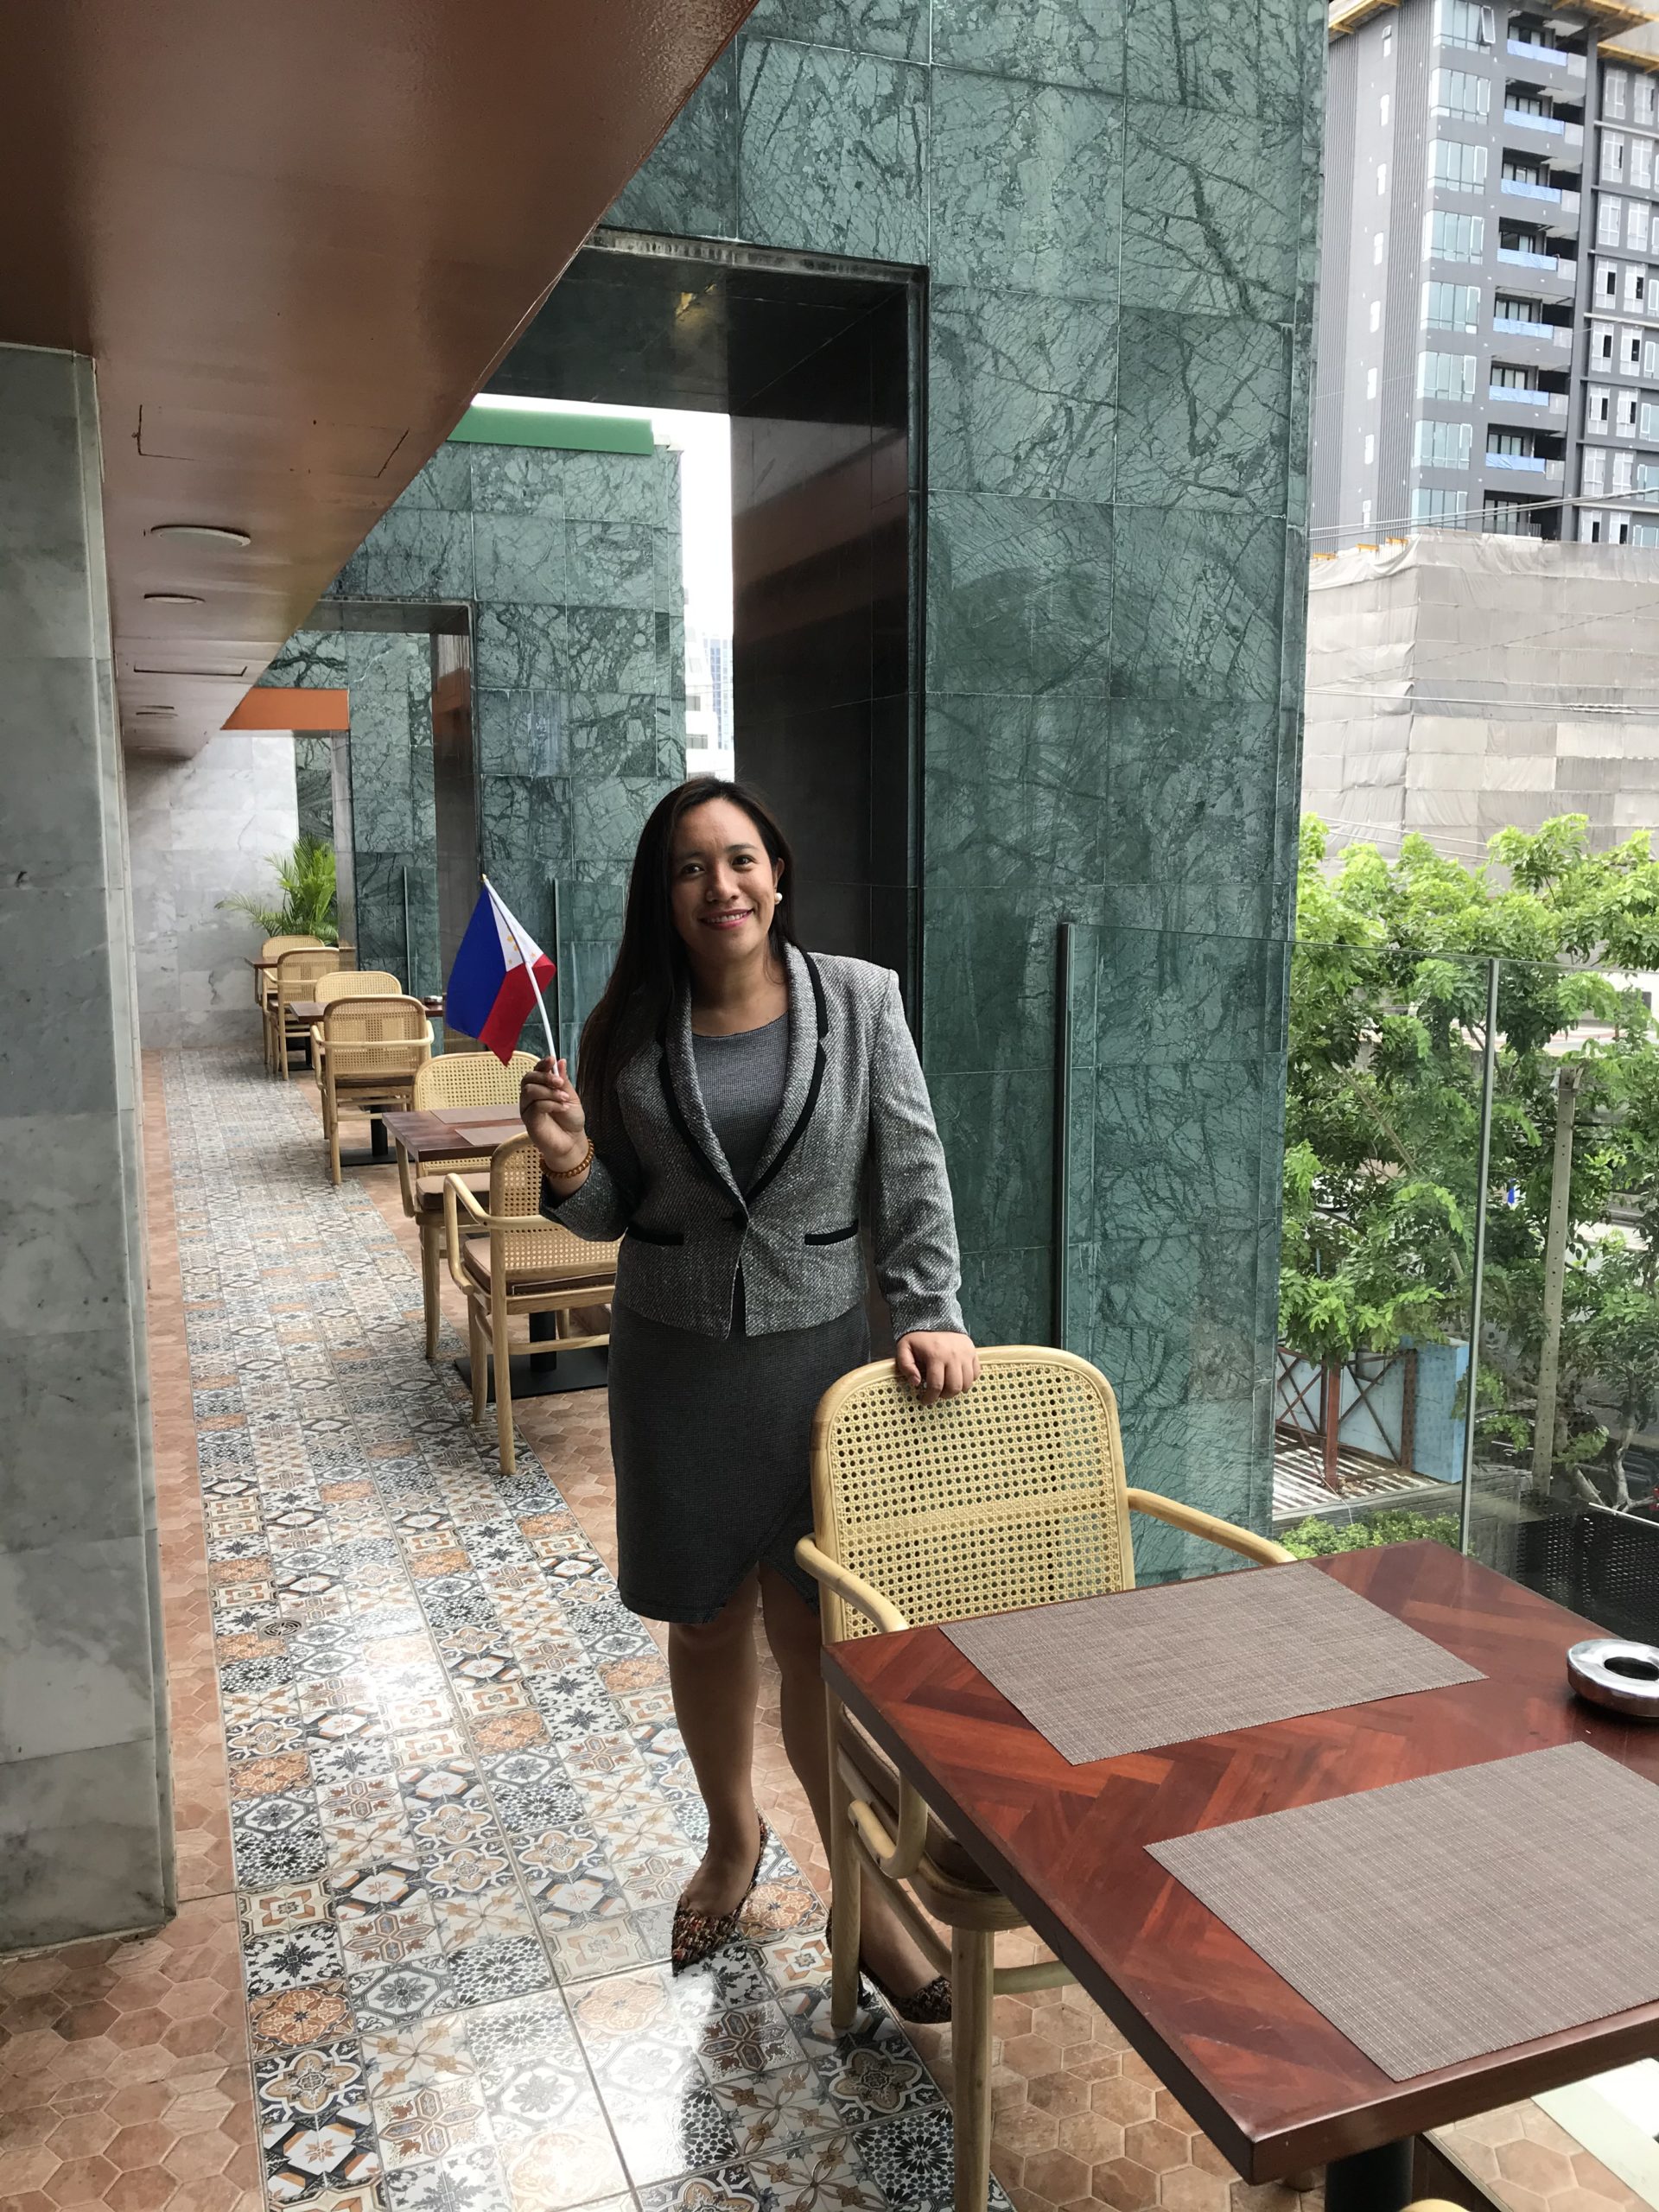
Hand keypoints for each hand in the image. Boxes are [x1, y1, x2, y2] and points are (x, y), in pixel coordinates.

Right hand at [520, 1056, 586, 1170]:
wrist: (572, 1141)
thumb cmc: (570, 1120)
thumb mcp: (570, 1096)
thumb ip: (563, 1081)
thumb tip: (560, 1061)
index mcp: (540, 1088)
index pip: (535, 1071)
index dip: (541, 1064)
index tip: (552, 1059)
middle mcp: (530, 1097)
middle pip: (527, 1079)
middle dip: (544, 1077)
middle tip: (560, 1082)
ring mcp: (528, 1109)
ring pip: (530, 1091)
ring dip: (549, 1092)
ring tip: (564, 1099)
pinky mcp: (529, 1121)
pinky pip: (535, 1106)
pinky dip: (551, 1104)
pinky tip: (562, 1108)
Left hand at [895, 1331, 978, 1405]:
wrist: (936, 1319)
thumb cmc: (919, 1338)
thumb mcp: (904, 1348)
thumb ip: (906, 1366)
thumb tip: (916, 1383)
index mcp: (935, 1355)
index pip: (936, 1385)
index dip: (930, 1397)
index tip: (924, 1401)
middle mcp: (953, 1356)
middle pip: (954, 1387)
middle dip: (944, 1396)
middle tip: (937, 1394)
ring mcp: (966, 1354)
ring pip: (967, 1383)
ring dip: (957, 1390)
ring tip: (947, 1386)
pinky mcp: (973, 1352)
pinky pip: (976, 1374)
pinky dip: (968, 1380)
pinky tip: (957, 1377)